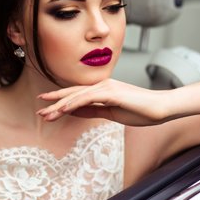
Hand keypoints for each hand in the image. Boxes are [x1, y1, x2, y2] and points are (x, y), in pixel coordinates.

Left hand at [37, 79, 171, 125]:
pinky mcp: (112, 93)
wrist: (160, 108)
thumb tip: (73, 112)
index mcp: (101, 90)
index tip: (45, 105)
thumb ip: (92, 111)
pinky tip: (63, 109)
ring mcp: (106, 88)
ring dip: (60, 105)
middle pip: (72, 94)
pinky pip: (88, 98)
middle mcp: (101, 86)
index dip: (59, 99)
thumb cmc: (139, 111)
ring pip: (77, 96)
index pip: (75, 94)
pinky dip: (74, 103)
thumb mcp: (110, 113)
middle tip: (39, 110)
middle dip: (54, 102)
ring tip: (46, 114)